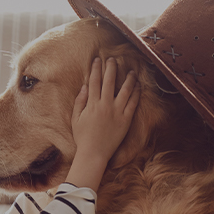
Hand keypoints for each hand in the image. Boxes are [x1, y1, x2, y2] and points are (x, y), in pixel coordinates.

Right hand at [66, 57, 139, 191]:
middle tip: (113, 59)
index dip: (96, 69)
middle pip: (109, 81)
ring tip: (130, 71)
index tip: (97, 60)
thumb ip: (80, 101)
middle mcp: (105, 105)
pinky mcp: (126, 120)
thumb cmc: (82, 137)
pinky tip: (137, 86)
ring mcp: (117, 112)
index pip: (94, 81)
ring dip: (128, 78)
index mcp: (92, 104)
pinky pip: (133, 103)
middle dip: (111, 68)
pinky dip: (136, 93)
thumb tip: (84, 86)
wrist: (94, 153)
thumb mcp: (76, 118)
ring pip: (125, 90)